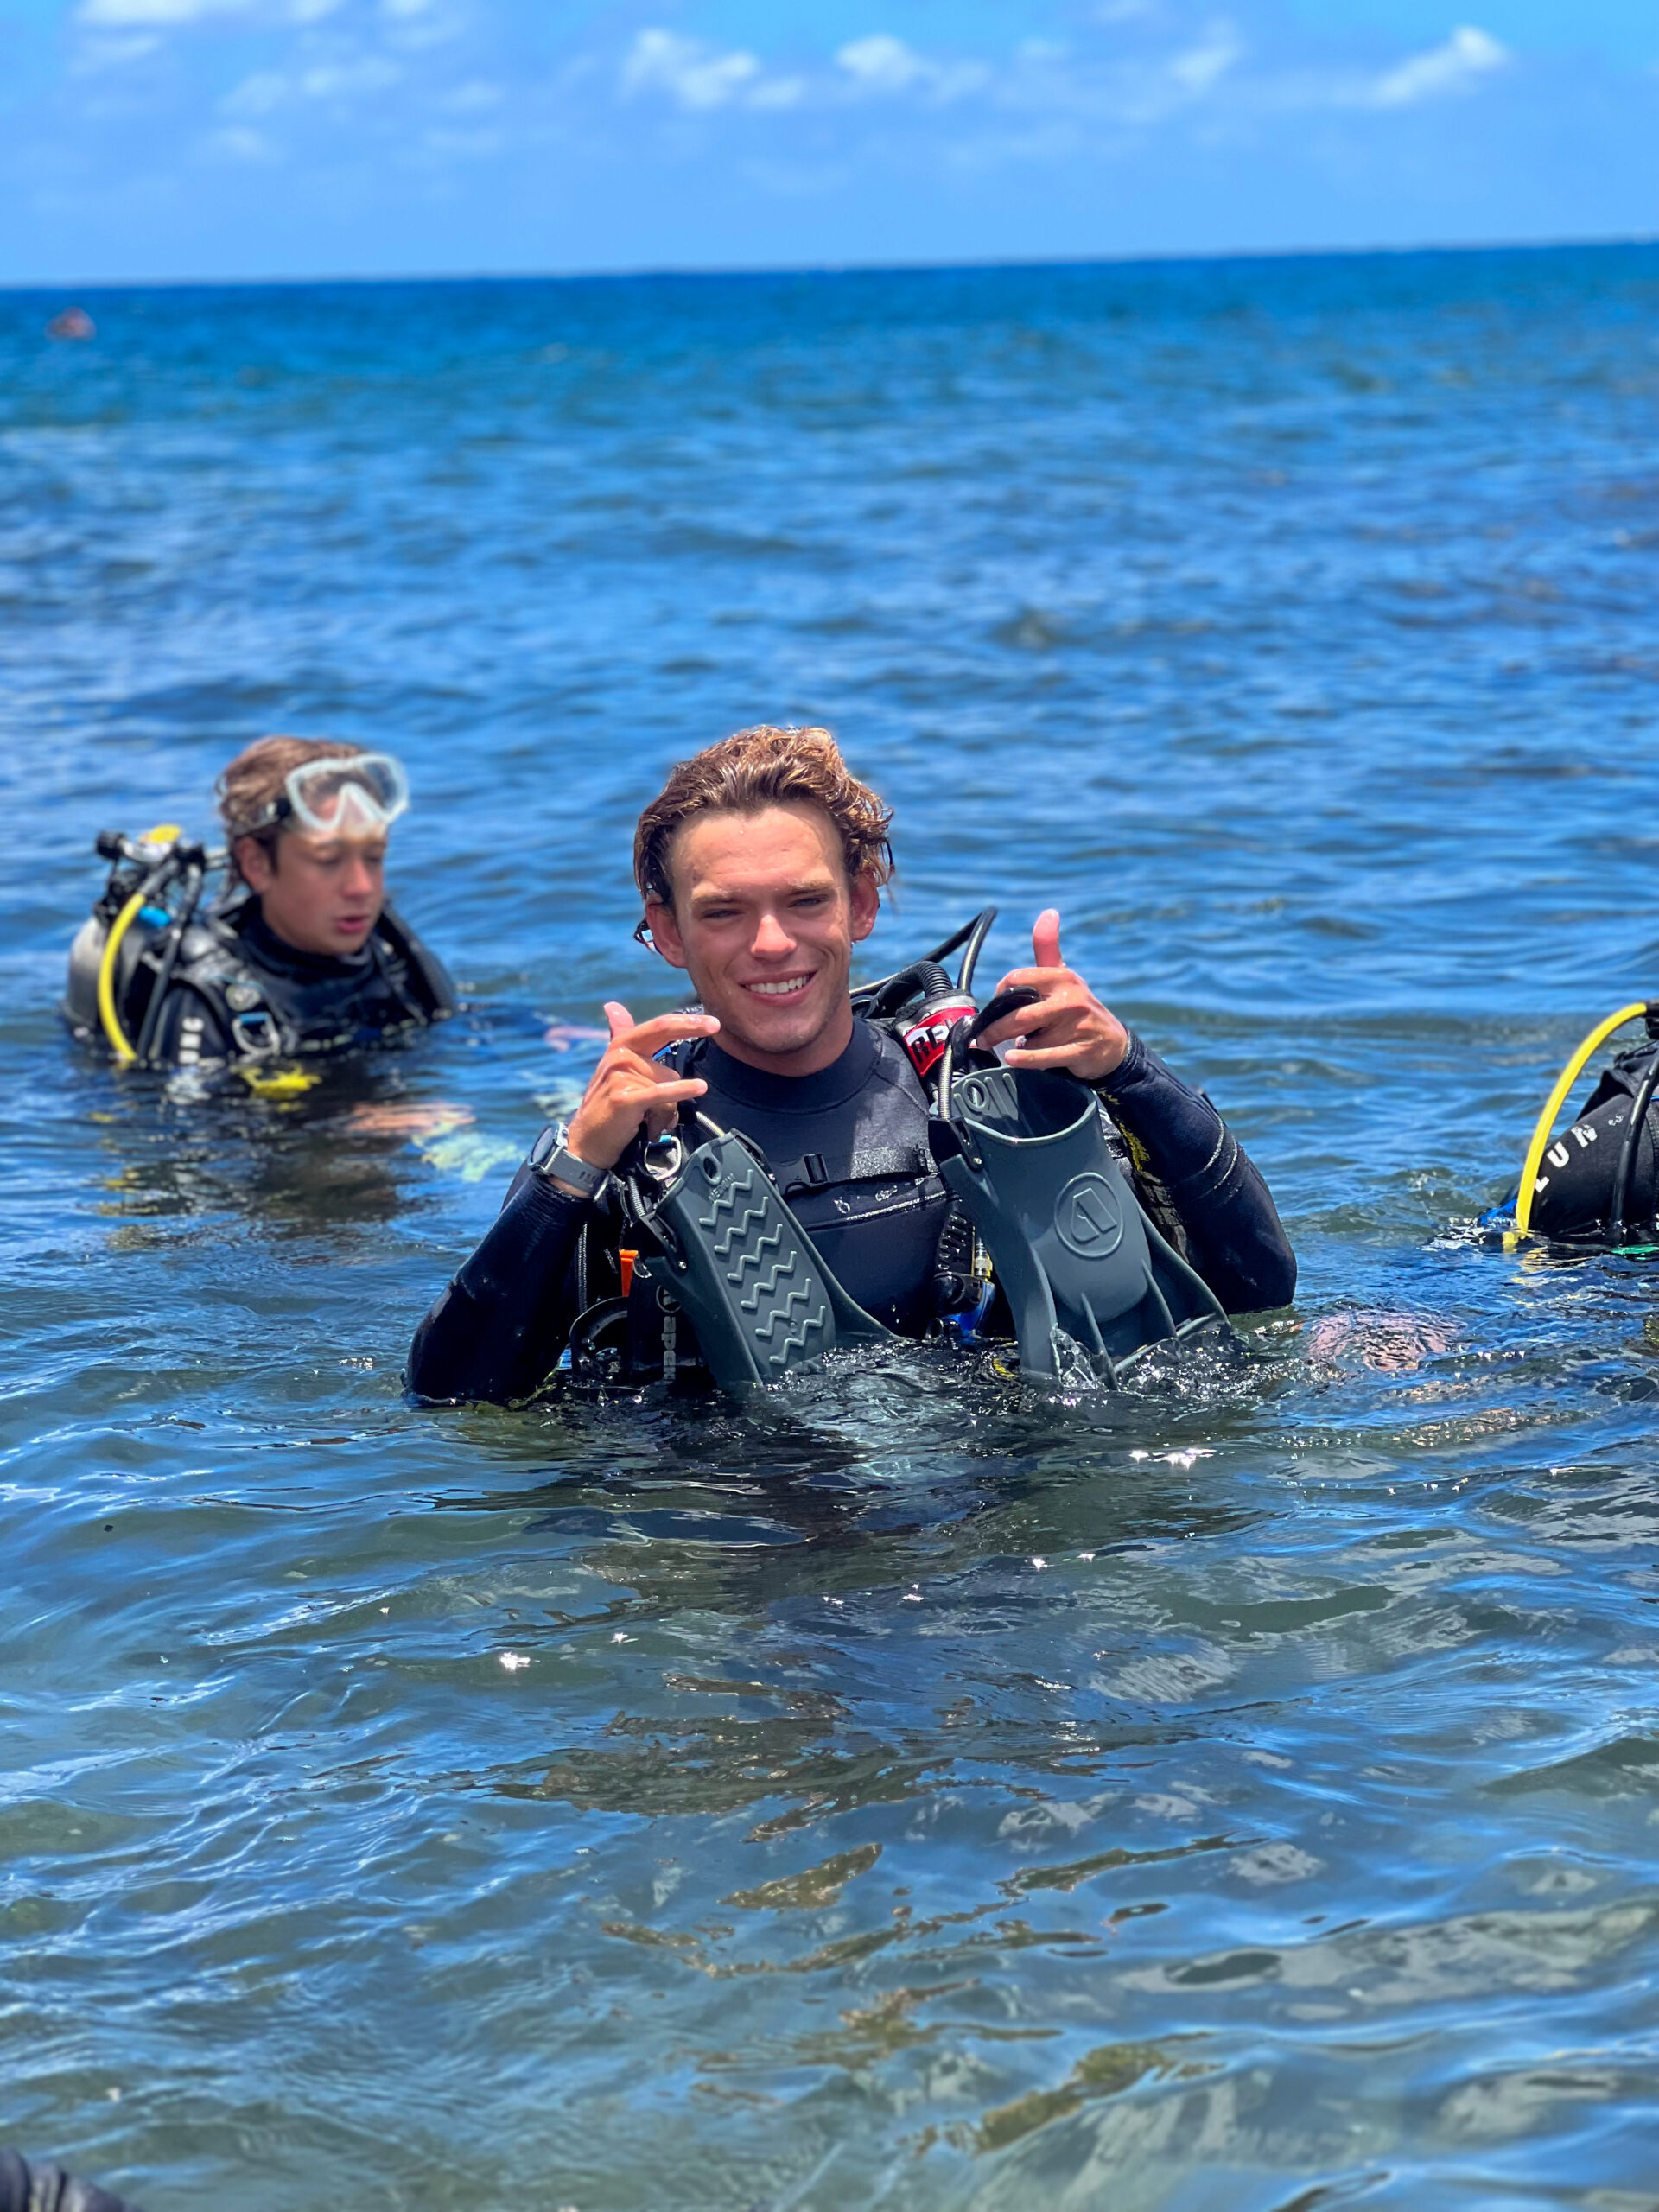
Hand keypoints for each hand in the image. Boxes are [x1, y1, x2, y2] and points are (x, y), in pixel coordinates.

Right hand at [563, 1002, 717, 1170]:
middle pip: (666, 1050)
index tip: (712, 1022)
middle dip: (690, 1036)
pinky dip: (681, 1093)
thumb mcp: (614, 1066)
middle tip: (715, 1026)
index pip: (658, 1028)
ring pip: (668, 1084)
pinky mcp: (625, 1097)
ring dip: (668, 1108)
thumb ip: (618, 1034)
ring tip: (652, 1121)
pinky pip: (663, 1094)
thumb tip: (612, 1006)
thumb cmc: (607, 1103)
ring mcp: (621, 1075)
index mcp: (621, 1046)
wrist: (587, 1140)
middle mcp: (620, 1056)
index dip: (685, 1022)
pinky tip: (699, 1088)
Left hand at [977, 910, 1128, 1082]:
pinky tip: (1011, 1058)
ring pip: (1031, 1040)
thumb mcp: (1064, 976)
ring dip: (1017, 1047)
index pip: (1017, 980)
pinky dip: (1025, 1059)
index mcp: (1063, 977)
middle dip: (995, 1028)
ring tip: (1015, 1047)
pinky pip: (1045, 1056)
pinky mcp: (1082, 1050)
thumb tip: (1048, 913)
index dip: (998, 994)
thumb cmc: (1077, 1008)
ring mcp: (1078, 1025)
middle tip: (982, 1038)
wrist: (1112, 1044)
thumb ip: (1048, 948)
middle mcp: (1072, 999)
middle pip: (1019, 1015)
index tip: (992, 1007)